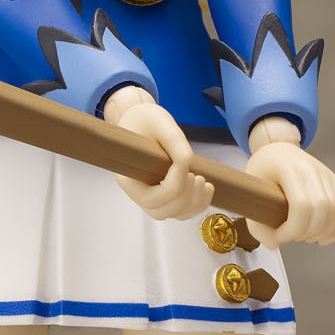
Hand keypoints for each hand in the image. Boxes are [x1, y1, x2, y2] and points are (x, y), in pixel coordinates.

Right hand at [104, 87, 213, 220]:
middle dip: (185, 197)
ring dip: (194, 203)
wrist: (142, 120)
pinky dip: (198, 204)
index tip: (186, 161)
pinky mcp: (166, 194)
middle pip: (162, 211)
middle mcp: (138, 193)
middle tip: (195, 175)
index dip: (175, 183)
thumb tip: (188, 162)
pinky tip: (205, 187)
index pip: (152, 198)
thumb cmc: (144, 120)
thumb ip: (174, 141)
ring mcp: (152, 196)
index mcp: (128, 179)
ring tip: (202, 180)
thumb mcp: (159, 122)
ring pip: (174, 214)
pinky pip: (182, 211)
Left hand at [245, 117, 334, 245]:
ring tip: (304, 236)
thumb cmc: (262, 172)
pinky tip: (322, 237)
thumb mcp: (250, 192)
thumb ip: (257, 223)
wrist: (277, 150)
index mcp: (288, 168)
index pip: (301, 204)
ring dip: (321, 232)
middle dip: (306, 232)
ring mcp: (327, 174)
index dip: (293, 229)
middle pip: (321, 210)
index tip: (280, 237)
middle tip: (291, 237)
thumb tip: (274, 245)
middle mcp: (312, 169)